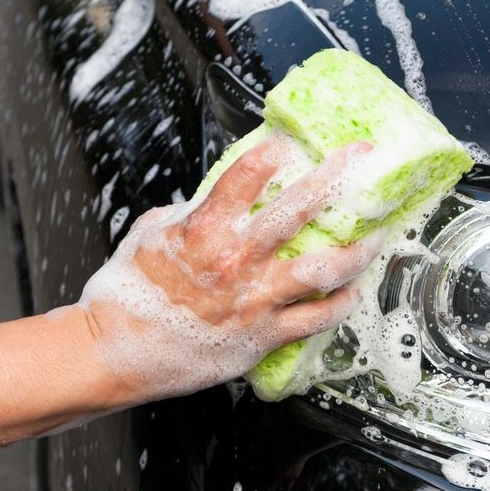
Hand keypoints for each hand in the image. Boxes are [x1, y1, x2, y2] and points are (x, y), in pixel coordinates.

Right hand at [76, 137, 379, 404]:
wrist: (113, 353)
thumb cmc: (126, 295)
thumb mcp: (151, 234)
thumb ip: (191, 213)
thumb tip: (215, 199)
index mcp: (204, 229)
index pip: (246, 175)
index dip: (273, 151)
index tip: (293, 137)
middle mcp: (235, 260)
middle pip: (298, 209)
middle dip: (335, 177)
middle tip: (360, 157)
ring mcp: (254, 299)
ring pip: (322, 268)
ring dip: (355, 249)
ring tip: (376, 236)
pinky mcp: (262, 334)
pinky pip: (315, 318)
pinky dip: (340, 303)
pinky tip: (353, 292)